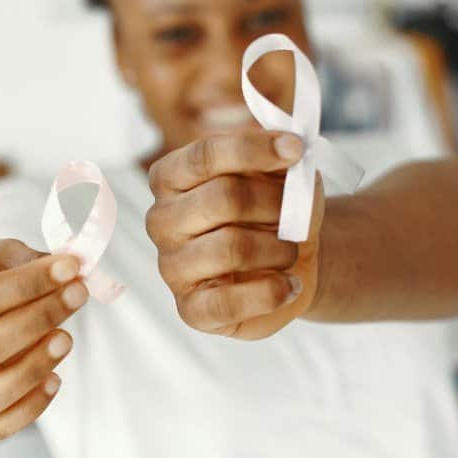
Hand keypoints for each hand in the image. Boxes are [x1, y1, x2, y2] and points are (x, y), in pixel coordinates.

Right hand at [146, 129, 323, 339]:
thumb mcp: (284, 175)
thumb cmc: (275, 209)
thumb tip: (290, 149)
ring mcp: (171, 267)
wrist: (288, 261)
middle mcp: (161, 220)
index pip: (205, 155)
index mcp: (170, 177)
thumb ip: (282, 160)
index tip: (296, 148)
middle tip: (297, 214)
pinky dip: (272, 292)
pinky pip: (229, 303)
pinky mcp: (191, 309)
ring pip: (232, 248)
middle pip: (223, 198)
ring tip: (289, 251)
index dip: (253, 149)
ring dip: (279, 248)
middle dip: (275, 204)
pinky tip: (289, 284)